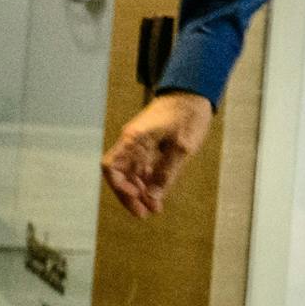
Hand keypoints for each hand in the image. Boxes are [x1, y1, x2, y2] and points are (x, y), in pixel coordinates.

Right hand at [101, 91, 213, 217]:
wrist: (193, 92)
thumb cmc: (189, 115)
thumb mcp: (183, 147)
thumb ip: (167, 173)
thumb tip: (153, 199)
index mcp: (135, 139)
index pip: (111, 167)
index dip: (120, 187)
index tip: (137, 197)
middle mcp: (131, 141)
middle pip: (119, 174)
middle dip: (129, 196)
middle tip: (145, 213)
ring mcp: (138, 143)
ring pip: (130, 173)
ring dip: (139, 191)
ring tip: (154, 208)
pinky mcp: (147, 144)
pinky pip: (140, 167)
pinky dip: (146, 181)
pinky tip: (157, 194)